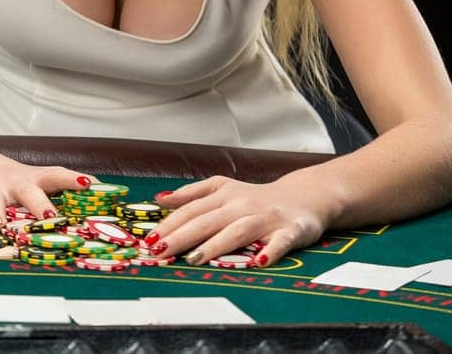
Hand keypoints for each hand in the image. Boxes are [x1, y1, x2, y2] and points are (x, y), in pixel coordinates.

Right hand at [0, 140, 94, 229]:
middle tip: (51, 218)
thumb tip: (97, 199)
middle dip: (40, 208)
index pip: (58, 176)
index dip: (74, 180)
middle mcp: (13, 183)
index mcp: (32, 180)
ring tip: (2, 226)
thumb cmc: (9, 179)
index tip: (91, 185)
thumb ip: (57, 191)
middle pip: (30, 195)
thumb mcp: (32, 180)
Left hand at [149, 173, 329, 265]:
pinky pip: (280, 242)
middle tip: (160, 251)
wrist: (303, 196)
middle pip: (207, 221)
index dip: (169, 225)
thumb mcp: (222, 188)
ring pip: (238, 231)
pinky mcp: (290, 231)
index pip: (190, 211)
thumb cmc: (256, 198)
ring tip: (195, 259)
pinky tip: (260, 263)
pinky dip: (271, 252)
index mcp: (222, 195)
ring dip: (216, 245)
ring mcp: (265, 218)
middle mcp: (241, 205)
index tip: (149, 240)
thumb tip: (160, 199)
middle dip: (181, 237)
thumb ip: (191, 194)